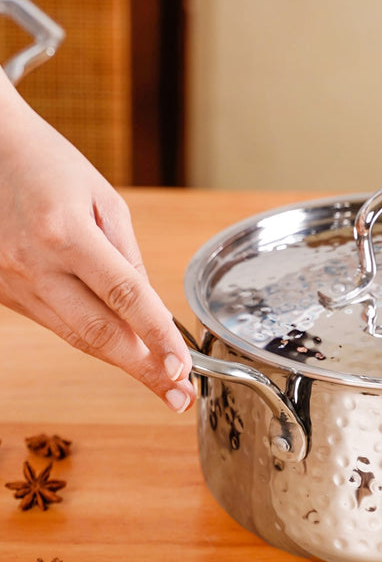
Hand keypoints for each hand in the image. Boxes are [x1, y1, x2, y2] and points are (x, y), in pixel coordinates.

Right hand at [0, 72, 194, 410]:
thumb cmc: (49, 166)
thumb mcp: (105, 200)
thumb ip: (129, 257)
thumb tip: (151, 310)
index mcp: (65, 234)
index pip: (125, 297)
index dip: (158, 336)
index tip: (184, 366)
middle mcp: (33, 264)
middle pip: (98, 333)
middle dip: (144, 369)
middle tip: (179, 396)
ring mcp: (12, 283)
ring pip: (76, 338)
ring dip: (122, 364)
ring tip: (161, 383)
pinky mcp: (2, 293)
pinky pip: (57, 325)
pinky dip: (93, 342)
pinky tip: (123, 352)